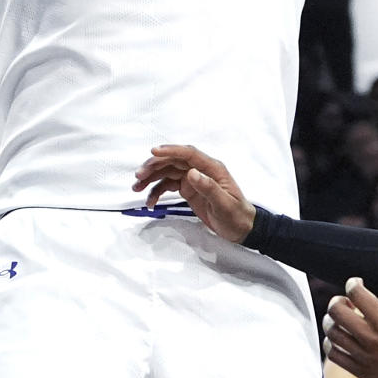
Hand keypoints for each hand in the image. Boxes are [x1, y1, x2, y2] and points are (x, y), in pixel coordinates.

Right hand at [132, 143, 255, 240]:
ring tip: (136, 187)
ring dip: (151, 178)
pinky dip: (157, 191)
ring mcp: (193, 179)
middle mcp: (201, 170)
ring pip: (168, 172)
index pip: (189, 154)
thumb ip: (209, 188)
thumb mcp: (224, 204)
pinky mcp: (188, 189)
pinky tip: (149, 201)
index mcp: (212, 168)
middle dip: (155, 166)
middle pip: (174, 161)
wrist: (241, 227)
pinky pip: (169, 185)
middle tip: (138, 175)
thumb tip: (192, 172)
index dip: (171, 150)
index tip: (153, 151)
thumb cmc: (236, 215)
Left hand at [322, 250, 377, 377]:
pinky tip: (343, 335)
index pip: (354, 293)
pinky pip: (335, 356)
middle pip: (336, 312)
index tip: (358, 284)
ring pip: (332, 334)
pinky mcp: (362, 372)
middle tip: (346, 300)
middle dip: (337, 300)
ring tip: (344, 317)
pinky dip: (332, 343)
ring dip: (333, 321)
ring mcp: (365, 357)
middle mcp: (372, 339)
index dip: (353, 283)